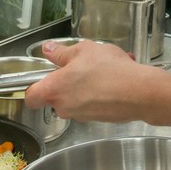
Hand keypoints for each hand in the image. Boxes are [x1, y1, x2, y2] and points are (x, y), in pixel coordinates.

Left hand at [25, 40, 155, 122]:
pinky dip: (96, 93)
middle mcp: (64, 107)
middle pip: (54, 97)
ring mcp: (81, 115)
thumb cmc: (109, 69)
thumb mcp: (83, 50)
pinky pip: (90, 104)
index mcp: (54, 90)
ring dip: (82, 86)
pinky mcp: (97, 119)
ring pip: (73, 100)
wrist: (140, 92)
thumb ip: (61, 52)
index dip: (33, 87)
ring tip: (101, 69)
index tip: (42, 76)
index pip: (30, 97)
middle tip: (79, 66)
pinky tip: (111, 79)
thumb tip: (47, 50)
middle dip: (64, 83)